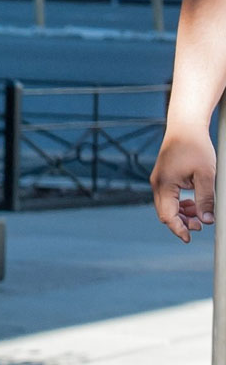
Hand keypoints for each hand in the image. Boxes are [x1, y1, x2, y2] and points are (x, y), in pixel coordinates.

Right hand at [152, 127, 215, 242]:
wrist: (185, 126)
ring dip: (182, 213)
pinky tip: (193, 203)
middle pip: (165, 213)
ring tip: (200, 215)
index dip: (179, 229)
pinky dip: (180, 204)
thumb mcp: (205, 175)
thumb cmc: (195, 147)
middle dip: (182, 222)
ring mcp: (159, 180)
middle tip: (201, 226)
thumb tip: (207, 220)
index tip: (190, 238)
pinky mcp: (164, 176)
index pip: (168, 216)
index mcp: (164, 185)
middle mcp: (157, 184)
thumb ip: (206, 199)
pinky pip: (169, 197)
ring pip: (167, 206)